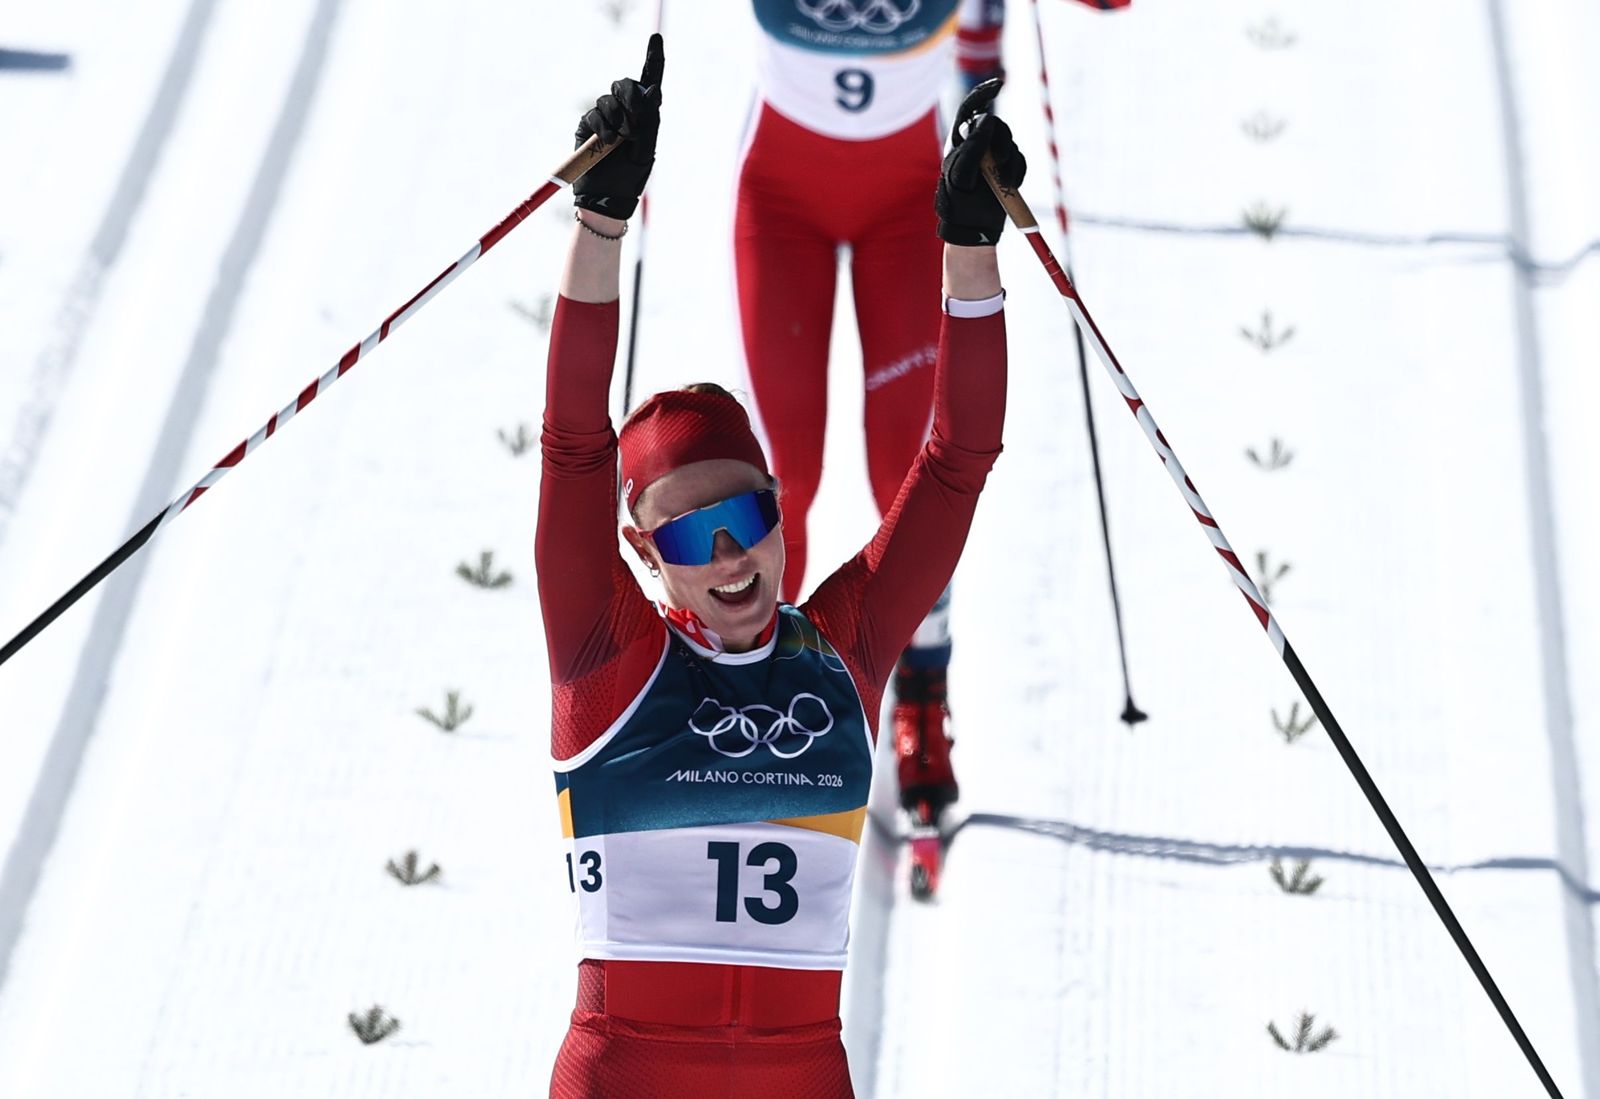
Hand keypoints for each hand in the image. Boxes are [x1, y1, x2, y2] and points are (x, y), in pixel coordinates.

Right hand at [573, 34, 663, 219]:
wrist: (609, 197)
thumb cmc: (631, 176)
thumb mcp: (647, 148)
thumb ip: (650, 119)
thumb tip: (653, 89)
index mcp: (644, 116)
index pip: (650, 83)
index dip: (653, 59)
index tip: (656, 38)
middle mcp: (624, 112)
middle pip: (626, 84)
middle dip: (631, 95)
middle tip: (635, 117)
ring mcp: (605, 118)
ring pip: (609, 99)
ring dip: (618, 117)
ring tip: (622, 140)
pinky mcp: (588, 125)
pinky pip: (595, 115)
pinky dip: (603, 127)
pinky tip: (608, 143)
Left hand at [935, 86, 1024, 246]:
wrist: (973, 229)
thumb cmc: (958, 204)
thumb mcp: (959, 176)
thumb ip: (972, 148)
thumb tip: (987, 122)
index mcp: (960, 143)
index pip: (971, 110)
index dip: (983, 94)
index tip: (999, 85)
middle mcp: (977, 146)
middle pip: (997, 127)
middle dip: (1002, 142)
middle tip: (999, 161)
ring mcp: (992, 158)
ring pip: (1011, 144)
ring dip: (1010, 161)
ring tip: (1002, 181)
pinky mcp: (1006, 170)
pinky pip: (1020, 161)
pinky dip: (1017, 172)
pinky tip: (1009, 186)